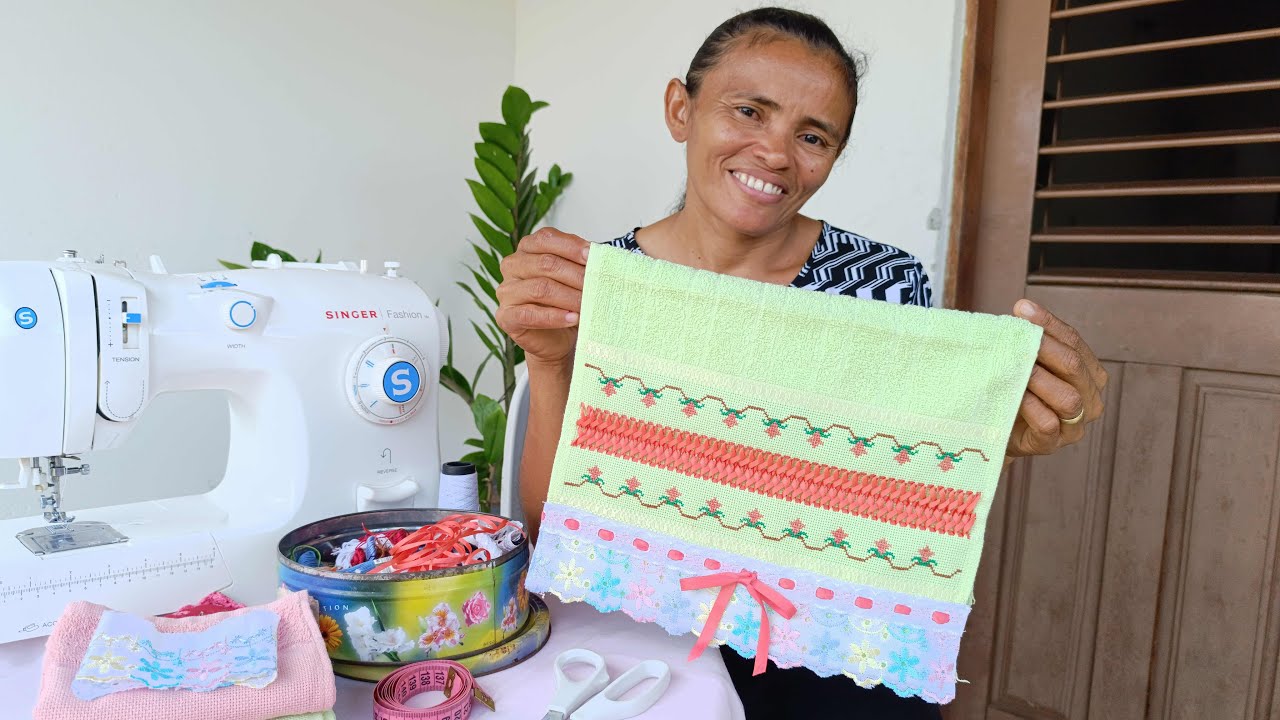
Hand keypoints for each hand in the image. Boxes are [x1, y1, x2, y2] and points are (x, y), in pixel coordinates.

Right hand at [496, 227, 590, 366]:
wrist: (557, 339)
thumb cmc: (566, 303)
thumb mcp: (574, 277)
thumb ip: (581, 264)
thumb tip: (600, 256)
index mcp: (528, 248)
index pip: (546, 238)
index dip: (571, 246)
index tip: (594, 256)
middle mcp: (513, 265)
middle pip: (546, 263)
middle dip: (576, 274)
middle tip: (599, 285)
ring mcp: (506, 291)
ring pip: (540, 288)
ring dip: (570, 297)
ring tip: (588, 304)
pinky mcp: (506, 316)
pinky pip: (530, 314)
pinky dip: (555, 317)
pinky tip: (573, 318)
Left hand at [1006, 299, 1107, 459]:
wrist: (994, 427)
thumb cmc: (1014, 389)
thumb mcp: (1025, 362)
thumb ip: (1030, 340)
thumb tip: (1022, 310)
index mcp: (1088, 374)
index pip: (1074, 342)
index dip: (1049, 324)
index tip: (1023, 309)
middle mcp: (1089, 399)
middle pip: (1074, 366)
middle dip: (1045, 348)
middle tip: (1017, 339)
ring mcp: (1074, 425)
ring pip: (1069, 398)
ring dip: (1040, 379)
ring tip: (1016, 368)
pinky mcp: (1052, 444)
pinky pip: (1049, 424)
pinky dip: (1032, 407)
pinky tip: (1016, 395)